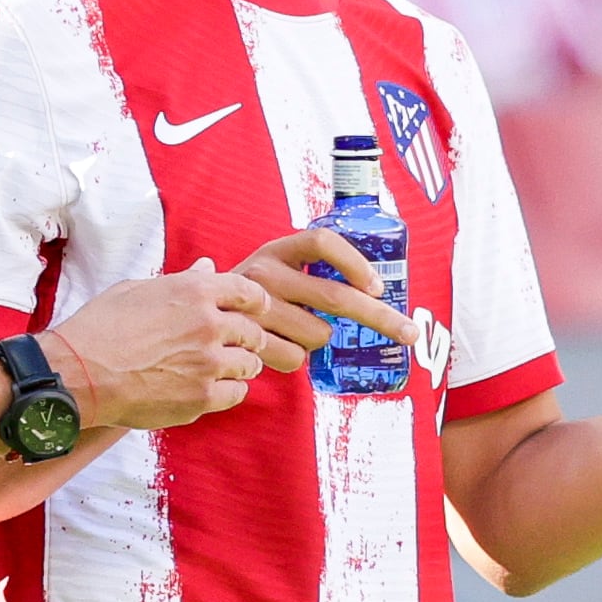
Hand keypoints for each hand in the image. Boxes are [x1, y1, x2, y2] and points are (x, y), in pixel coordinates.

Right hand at [48, 261, 293, 430]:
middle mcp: (208, 325)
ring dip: (240, 365)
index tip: (253, 311)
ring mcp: (208, 363)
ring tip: (220, 368)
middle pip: (253, 331)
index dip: (255, 302)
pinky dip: (228, 391)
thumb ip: (181, 281)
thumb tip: (208, 267)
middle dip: (247, 338)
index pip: (250, 292)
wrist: (77, 373)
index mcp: (194, 291)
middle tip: (236, 345)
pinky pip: (236, 394)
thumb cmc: (99, 328)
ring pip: (249, 364)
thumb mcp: (136, 290)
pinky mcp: (202, 397)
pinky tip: (210, 388)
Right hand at [230, 228, 415, 356]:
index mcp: (278, 249)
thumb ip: (311, 273)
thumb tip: (376, 291)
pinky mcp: (249, 338)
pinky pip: (295, 358)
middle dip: (380, 317)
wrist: (192, 317)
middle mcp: (265, 271)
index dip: (355, 262)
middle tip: (409, 333)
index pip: (323, 242)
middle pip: (335, 296)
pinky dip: (295, 359)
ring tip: (294, 332)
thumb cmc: (250, 297)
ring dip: (317, 340)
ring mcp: (256, 306)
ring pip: (318, 333)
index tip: (378, 286)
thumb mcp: (274, 270)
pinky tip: (279, 347)